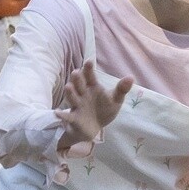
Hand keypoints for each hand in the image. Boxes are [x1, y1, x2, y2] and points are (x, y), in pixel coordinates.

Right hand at [52, 60, 132, 181]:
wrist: (95, 128)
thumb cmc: (104, 109)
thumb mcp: (115, 100)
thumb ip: (121, 89)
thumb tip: (131, 77)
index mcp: (92, 87)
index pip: (90, 76)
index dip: (88, 69)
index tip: (89, 61)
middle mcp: (83, 94)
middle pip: (79, 84)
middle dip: (77, 79)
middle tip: (76, 72)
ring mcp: (77, 105)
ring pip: (72, 97)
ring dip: (69, 93)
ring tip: (68, 87)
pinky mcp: (74, 118)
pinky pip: (67, 116)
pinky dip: (62, 115)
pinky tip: (57, 113)